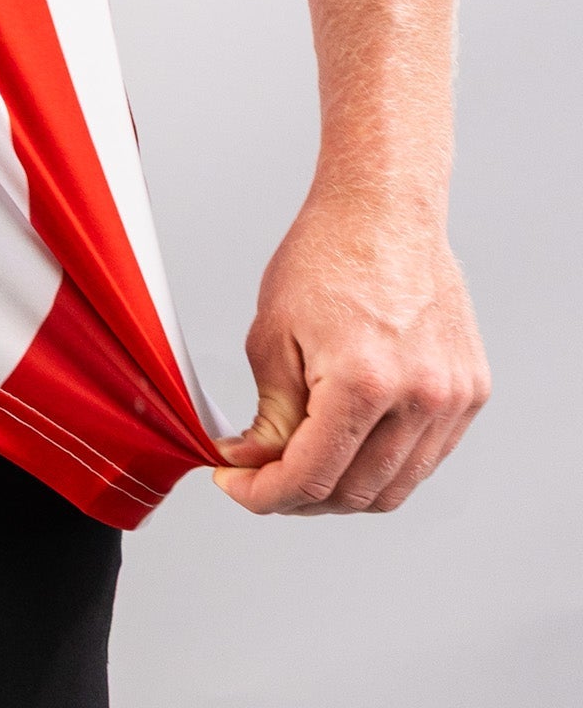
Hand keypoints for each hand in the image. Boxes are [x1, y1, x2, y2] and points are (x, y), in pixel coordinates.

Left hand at [214, 187, 488, 513]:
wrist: (383, 210)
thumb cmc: (327, 254)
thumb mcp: (273, 335)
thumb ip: (268, 414)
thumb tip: (254, 463)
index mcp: (365, 383)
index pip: (311, 477)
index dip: (264, 494)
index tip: (237, 487)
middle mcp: (420, 398)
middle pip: (355, 494)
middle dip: (299, 498)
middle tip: (262, 478)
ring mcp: (452, 399)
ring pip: (395, 487)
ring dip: (344, 489)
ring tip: (303, 463)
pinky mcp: (470, 392)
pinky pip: (426, 458)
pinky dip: (384, 465)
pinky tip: (349, 443)